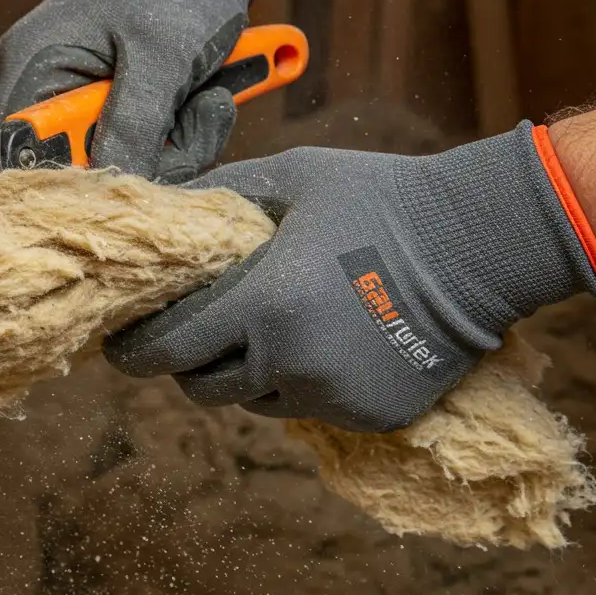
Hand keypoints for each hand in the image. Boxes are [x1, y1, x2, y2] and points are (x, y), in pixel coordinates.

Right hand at [0, 0, 289, 182]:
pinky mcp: (116, 108)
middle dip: (149, 158)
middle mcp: (47, 86)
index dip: (69, 179)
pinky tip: (205, 100)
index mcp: (34, 64)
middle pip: (78, 168)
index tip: (128, 179)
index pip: (22, 151)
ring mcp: (82, 99)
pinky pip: (143, 150)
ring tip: (210, 99)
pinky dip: (182, 136)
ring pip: (121, 165)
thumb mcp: (162, 56)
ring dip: (178, 145)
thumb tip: (112, 187)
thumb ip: (133, 124)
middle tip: (197, 117)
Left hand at [104, 123, 595, 431]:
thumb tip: (160, 205)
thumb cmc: (378, 198)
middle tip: (194, 333)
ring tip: (268, 328)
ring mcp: (332, 397)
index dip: (133, 352)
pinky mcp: (368, 416)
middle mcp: (290, 362)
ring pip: (254, 401)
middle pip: (202, 387)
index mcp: (264, 305)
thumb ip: (219, 194)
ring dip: (245, 374)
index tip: (116, 346)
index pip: (169, 349)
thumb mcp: (290, 178)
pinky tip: (323, 341)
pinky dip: (300, 384)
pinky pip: (308, 408)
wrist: (479, 243)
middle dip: (187, 363)